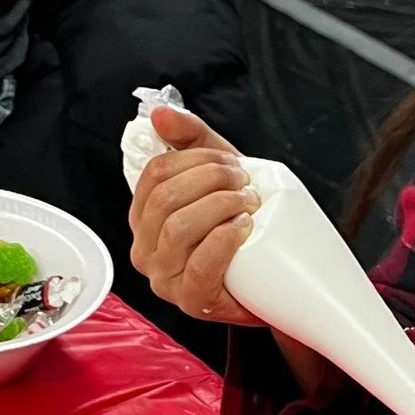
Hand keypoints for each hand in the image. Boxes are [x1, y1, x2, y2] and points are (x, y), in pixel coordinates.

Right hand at [129, 103, 260, 323]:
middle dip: (211, 181)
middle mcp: (145, 248)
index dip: (195, 160)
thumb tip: (159, 114)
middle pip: (166, 199)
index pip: (154, 174)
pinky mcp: (190, 301)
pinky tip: (243, 227)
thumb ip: (189, 138)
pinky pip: (200, 266)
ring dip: (220, 207)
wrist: (270, 273)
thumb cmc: (236, 223)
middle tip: (244, 181)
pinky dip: (224, 240)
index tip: (229, 161)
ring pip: (179, 228)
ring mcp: (164, 278)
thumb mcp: (215, 174)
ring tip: (249, 203)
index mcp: (144, 216)